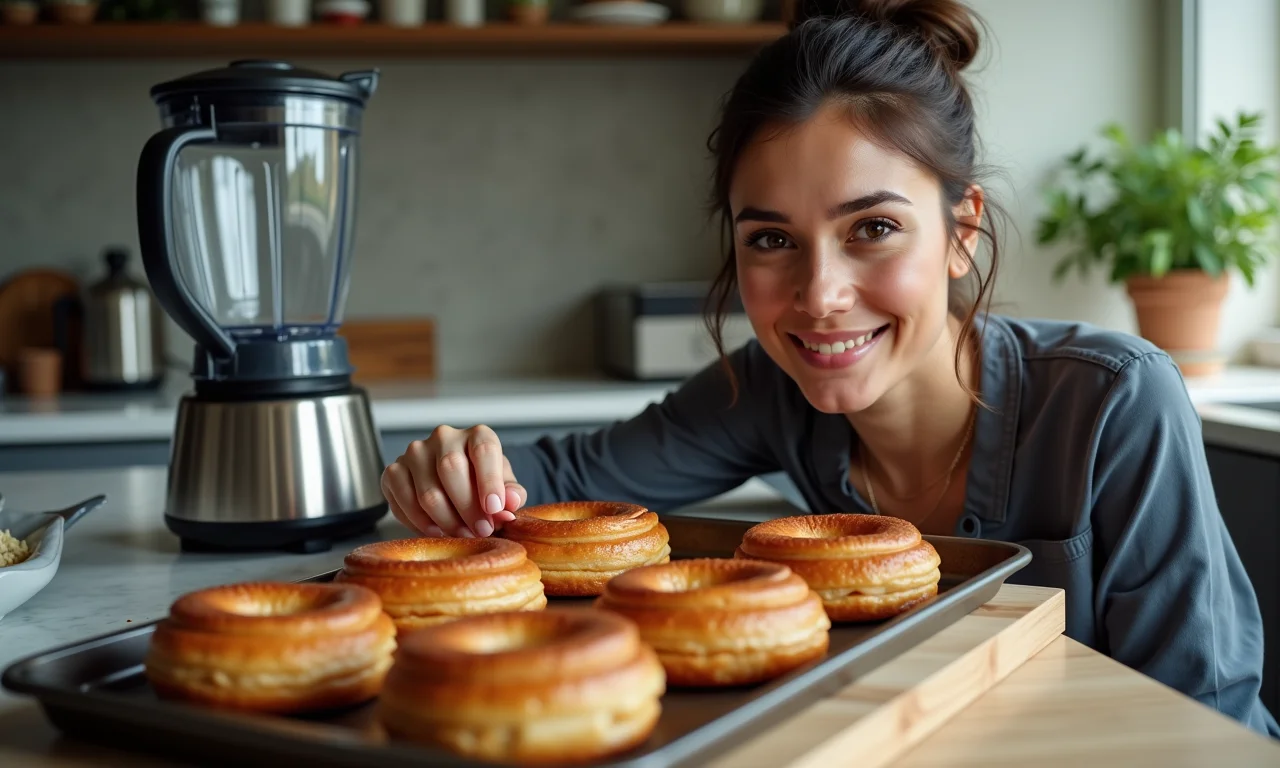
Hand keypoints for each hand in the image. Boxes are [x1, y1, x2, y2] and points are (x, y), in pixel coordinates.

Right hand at [381, 425, 525, 537]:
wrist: (454, 482)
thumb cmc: (482, 482)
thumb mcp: (504, 486)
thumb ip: (512, 494)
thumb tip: (511, 502)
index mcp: (477, 434)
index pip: (484, 450)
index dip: (490, 481)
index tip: (495, 509)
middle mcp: (444, 437)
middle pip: (451, 469)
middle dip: (468, 507)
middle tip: (481, 531)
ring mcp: (415, 453)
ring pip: (427, 492)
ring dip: (447, 520)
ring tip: (462, 535)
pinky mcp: (393, 472)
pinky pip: (403, 502)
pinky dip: (421, 523)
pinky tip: (437, 531)